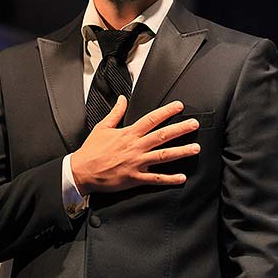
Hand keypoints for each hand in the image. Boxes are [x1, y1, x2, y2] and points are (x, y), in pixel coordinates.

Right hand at [70, 97, 199, 194]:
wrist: (82, 171)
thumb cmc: (91, 151)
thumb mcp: (102, 127)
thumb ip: (116, 113)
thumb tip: (123, 98)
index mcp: (128, 133)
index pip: (152, 119)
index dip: (167, 111)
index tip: (179, 106)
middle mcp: (135, 147)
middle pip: (162, 135)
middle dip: (180, 129)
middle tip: (194, 124)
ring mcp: (136, 163)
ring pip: (163, 156)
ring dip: (181, 152)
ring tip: (195, 148)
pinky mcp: (135, 178)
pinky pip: (155, 178)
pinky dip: (169, 179)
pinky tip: (181, 178)